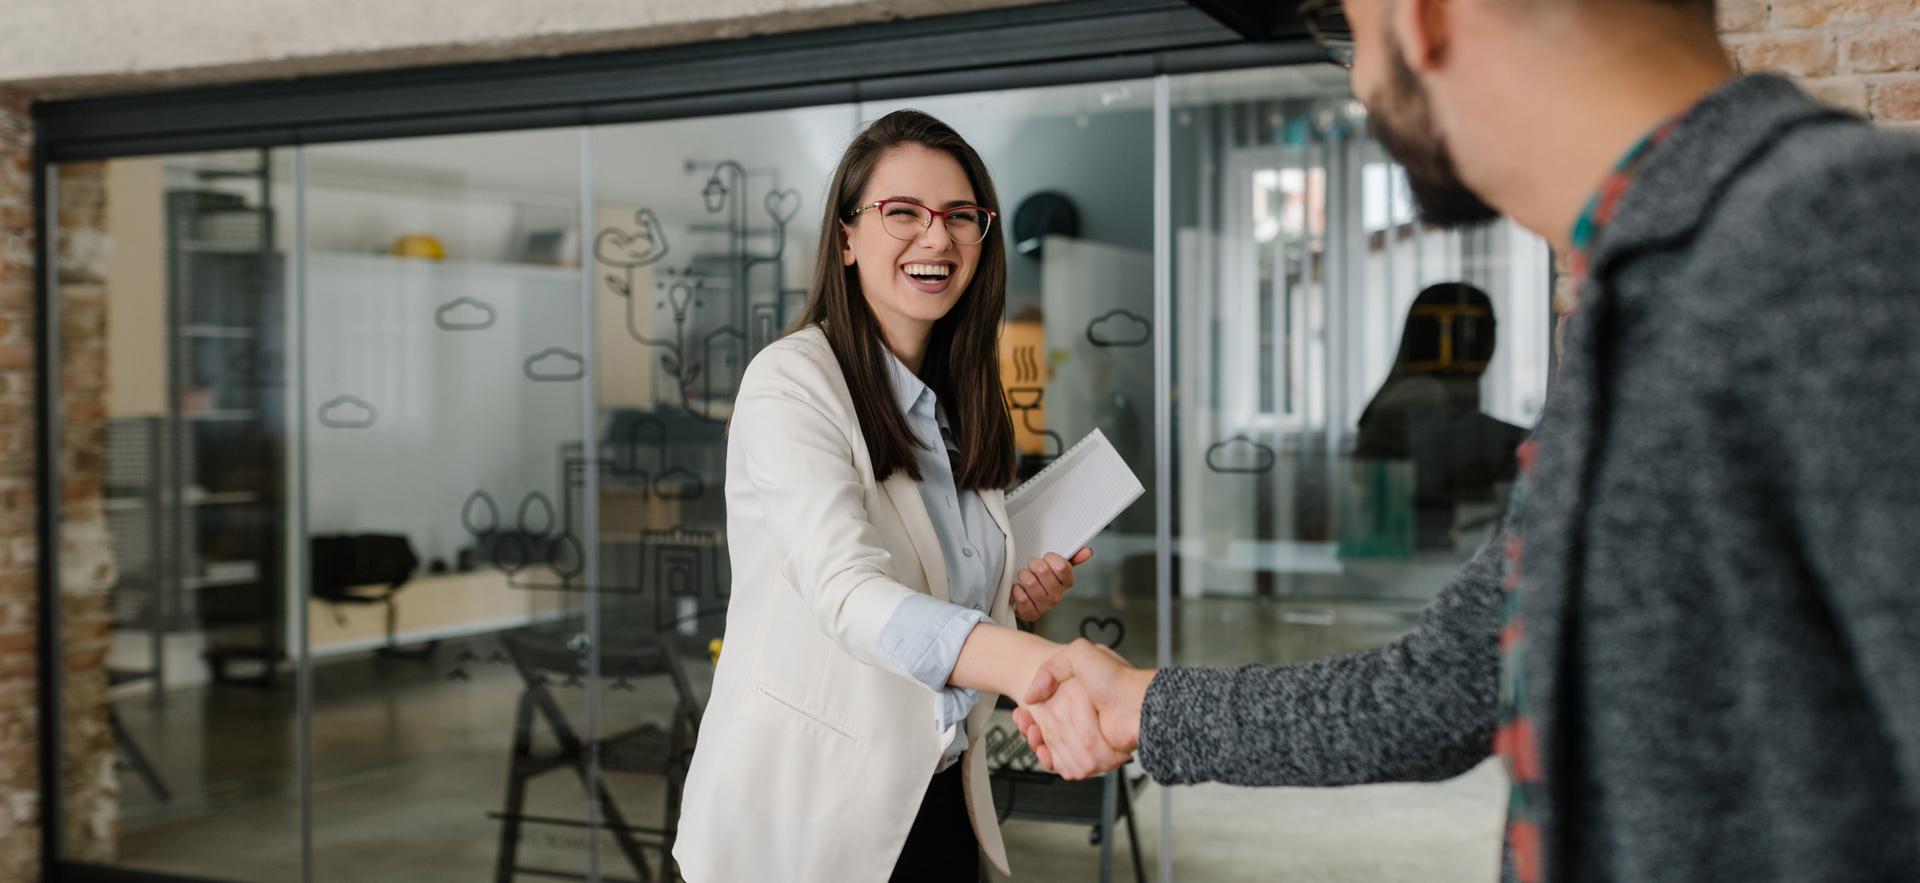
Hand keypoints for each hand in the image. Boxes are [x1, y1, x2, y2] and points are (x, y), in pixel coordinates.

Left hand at [1012, 548, 1092, 621]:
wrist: (1027, 597)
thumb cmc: (1041, 580)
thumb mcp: (1056, 565)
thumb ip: (1072, 557)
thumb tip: (1086, 552)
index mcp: (1066, 583)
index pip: (1062, 567)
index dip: (1050, 558)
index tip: (1046, 558)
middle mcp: (1057, 596)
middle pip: (1043, 571)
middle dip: (1033, 565)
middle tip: (1032, 568)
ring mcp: (1045, 606)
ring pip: (1031, 583)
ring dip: (1023, 576)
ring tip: (1025, 578)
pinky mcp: (1031, 614)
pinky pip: (1022, 598)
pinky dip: (1017, 590)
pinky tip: (1020, 588)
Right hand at [1017, 675, 1132, 779]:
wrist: (1136, 704)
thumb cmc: (1116, 678)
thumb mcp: (1079, 654)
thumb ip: (1050, 668)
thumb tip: (1031, 695)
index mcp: (1077, 696)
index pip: (1045, 709)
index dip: (1030, 712)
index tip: (1022, 711)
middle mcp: (1082, 717)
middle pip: (1046, 729)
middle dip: (1032, 727)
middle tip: (1026, 722)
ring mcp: (1087, 736)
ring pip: (1052, 746)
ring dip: (1038, 742)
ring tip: (1033, 733)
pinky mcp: (1092, 755)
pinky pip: (1065, 763)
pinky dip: (1051, 759)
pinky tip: (1043, 749)